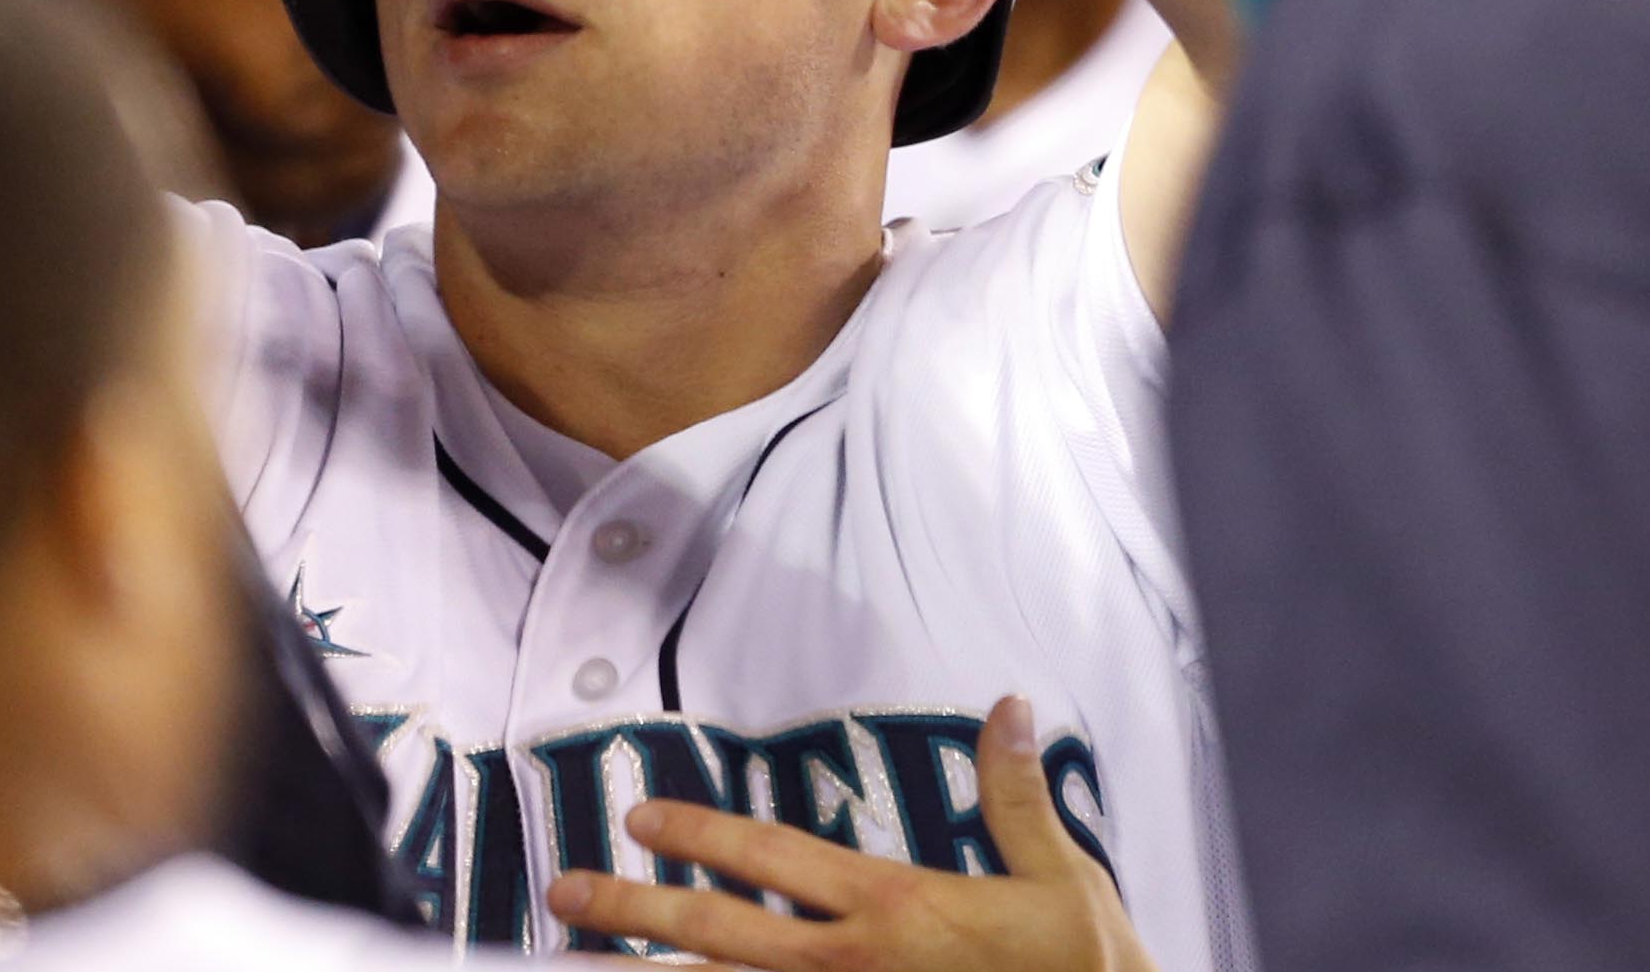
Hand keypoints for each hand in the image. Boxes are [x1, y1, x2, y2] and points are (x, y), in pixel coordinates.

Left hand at [547, 696, 1154, 971]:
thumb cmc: (1084, 971)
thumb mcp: (1059, 878)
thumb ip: (1015, 796)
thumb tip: (1008, 705)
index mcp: (896, 910)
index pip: (773, 861)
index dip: (701, 834)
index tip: (639, 817)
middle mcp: (854, 968)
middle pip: (721, 936)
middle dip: (635, 911)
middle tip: (565, 891)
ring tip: (571, 968)